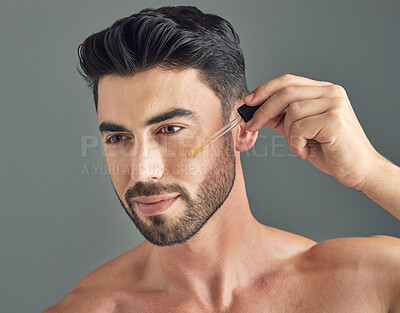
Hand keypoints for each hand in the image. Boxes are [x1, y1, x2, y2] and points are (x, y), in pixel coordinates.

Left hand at [243, 74, 380, 188]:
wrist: (359, 169)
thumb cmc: (331, 150)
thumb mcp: (300, 130)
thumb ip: (282, 118)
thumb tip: (256, 111)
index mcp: (323, 90)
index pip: (288, 80)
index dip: (264, 89)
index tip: (248, 102)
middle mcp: (331, 92)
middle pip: (286, 91)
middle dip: (263, 110)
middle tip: (252, 125)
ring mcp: (335, 104)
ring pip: (291, 112)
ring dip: (287, 133)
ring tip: (298, 144)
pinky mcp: (334, 120)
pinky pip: (299, 127)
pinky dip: (296, 142)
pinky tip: (305, 150)